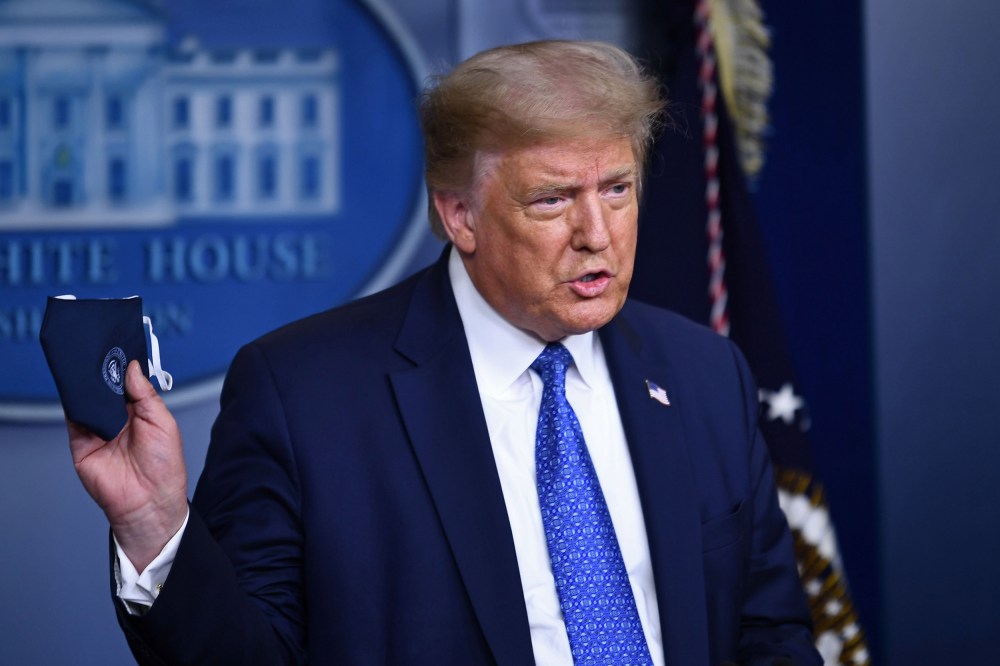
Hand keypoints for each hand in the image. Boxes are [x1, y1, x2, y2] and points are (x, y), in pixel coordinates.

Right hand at [68, 360, 187, 571]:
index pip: (126, 384)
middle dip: (104, 373)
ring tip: (92, 368)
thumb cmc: (165, 466)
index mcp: (139, 412)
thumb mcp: (163, 423)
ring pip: (88, 401)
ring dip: (90, 386)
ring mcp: (98, 430)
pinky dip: (76, 404)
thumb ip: (146, 394)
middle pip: (105, 389)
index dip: (122, 368)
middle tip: (102, 354)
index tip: (119, 349)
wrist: (150, 502)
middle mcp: (117, 419)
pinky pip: (74, 419)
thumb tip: (132, 367)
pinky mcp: (81, 443)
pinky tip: (82, 392)